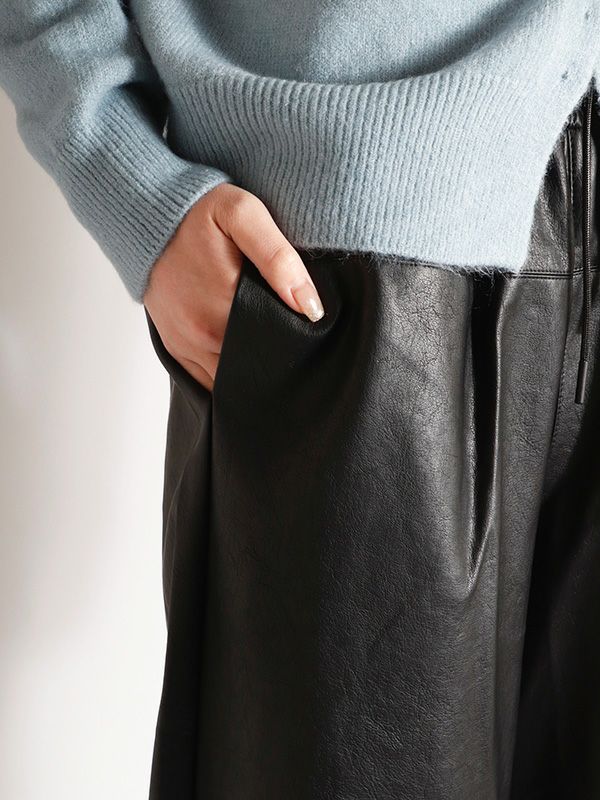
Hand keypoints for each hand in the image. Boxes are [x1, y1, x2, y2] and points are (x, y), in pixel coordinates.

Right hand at [143, 183, 324, 392]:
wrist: (145, 214)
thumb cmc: (197, 212)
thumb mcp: (243, 214)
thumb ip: (279, 258)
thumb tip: (310, 306)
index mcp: (227, 308)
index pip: (276, 347)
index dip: (296, 345)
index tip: (308, 335)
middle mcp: (203, 336)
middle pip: (254, 366)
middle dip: (275, 360)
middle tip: (293, 342)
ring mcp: (186, 346)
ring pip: (231, 378)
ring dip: (250, 370)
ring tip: (267, 348)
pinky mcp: (175, 348)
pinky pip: (206, 380)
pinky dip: (226, 374)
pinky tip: (241, 358)